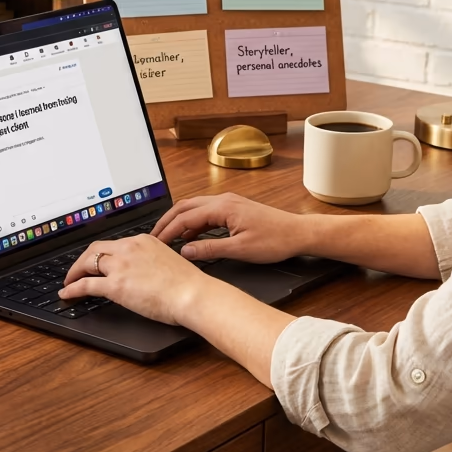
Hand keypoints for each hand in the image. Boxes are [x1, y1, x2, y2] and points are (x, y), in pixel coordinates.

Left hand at [59, 235, 210, 325]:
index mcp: (143, 240)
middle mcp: (129, 248)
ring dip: (75, 272)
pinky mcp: (115, 285)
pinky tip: (67, 293)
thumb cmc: (187, 284)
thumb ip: (151, 261)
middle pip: (96, 249)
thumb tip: (142, 272)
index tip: (97, 261)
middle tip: (77, 270)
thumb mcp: (167, 261)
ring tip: (70, 281)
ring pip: (88, 263)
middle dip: (83, 260)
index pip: (115, 244)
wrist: (192, 294)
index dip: (102, 254)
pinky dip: (73, 288)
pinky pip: (86, 285)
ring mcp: (121, 265)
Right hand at [151, 192, 306, 263]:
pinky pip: (206, 212)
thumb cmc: (275, 240)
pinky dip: (193, 222)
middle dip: (167, 221)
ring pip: (195, 207)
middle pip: (185, 206)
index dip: (167, 230)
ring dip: (179, 220)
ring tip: (166, 236)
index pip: (185, 217)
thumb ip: (210, 249)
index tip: (155, 243)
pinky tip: (190, 236)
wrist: (298, 233)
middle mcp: (223, 200)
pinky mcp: (234, 209)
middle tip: (153, 237)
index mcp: (223, 207)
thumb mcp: (240, 250)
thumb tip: (186, 250)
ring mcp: (229, 203)